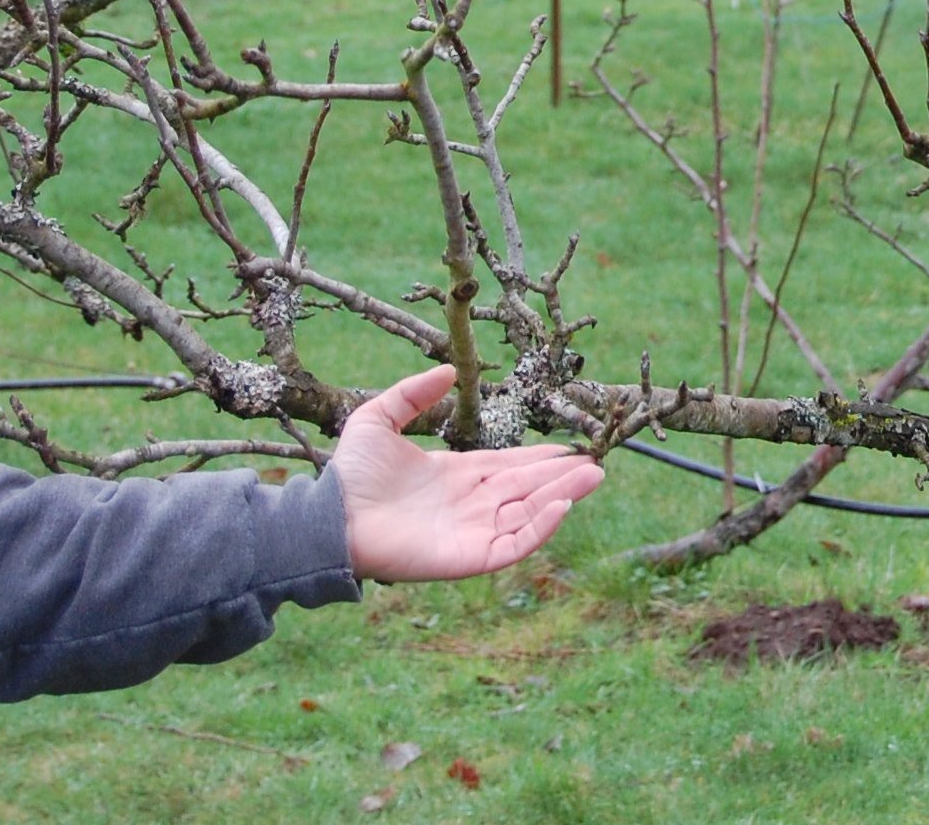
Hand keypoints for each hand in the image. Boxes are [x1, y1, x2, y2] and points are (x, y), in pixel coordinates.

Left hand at [329, 366, 607, 582]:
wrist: (331, 517)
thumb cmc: (350, 475)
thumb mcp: (379, 418)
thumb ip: (412, 393)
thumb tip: (448, 371)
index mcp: (456, 476)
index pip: (510, 467)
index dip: (540, 458)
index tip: (569, 448)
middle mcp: (470, 505)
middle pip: (528, 489)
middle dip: (563, 477)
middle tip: (597, 463)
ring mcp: (471, 532)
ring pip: (528, 514)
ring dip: (562, 496)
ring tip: (592, 477)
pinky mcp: (469, 557)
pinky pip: (514, 544)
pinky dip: (540, 527)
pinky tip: (561, 505)